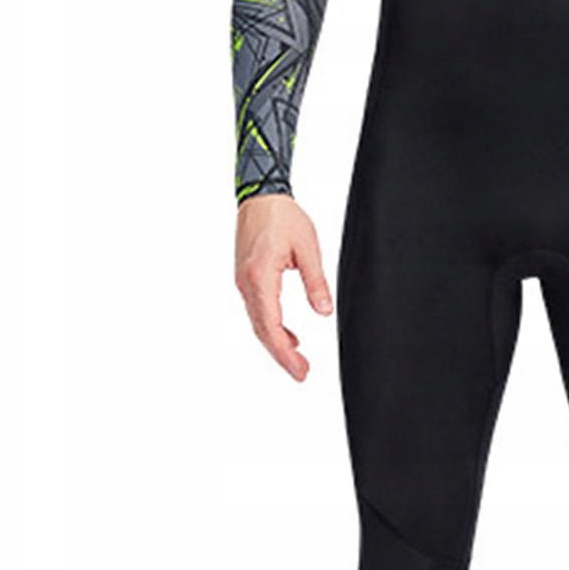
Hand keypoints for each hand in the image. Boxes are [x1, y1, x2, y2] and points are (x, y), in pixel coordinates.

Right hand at [234, 193, 332, 380]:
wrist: (260, 196)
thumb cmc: (284, 217)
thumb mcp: (308, 249)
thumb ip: (316, 282)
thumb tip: (325, 312)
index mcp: (260, 276)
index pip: (271, 325)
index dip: (285, 353)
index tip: (300, 370)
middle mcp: (246, 283)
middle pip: (261, 330)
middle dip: (281, 355)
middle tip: (302, 373)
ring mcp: (243, 282)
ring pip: (258, 322)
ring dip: (276, 343)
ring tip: (298, 361)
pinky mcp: (246, 278)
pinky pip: (257, 310)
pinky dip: (271, 327)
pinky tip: (290, 337)